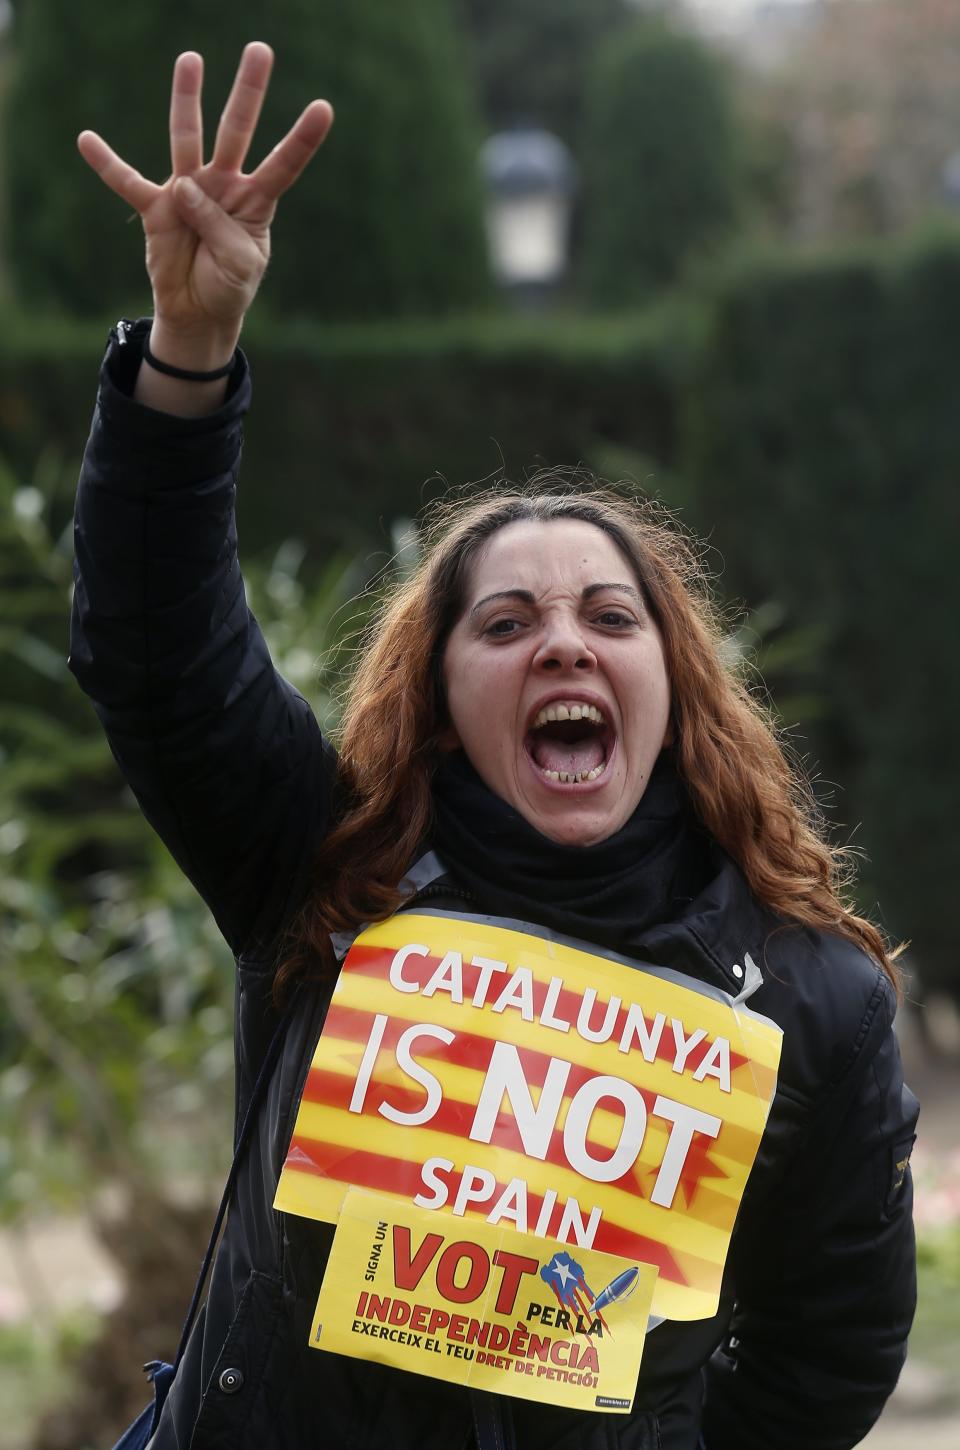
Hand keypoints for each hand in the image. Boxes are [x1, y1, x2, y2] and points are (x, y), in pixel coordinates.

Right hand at [77, 43, 332, 369]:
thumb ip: (219, 225)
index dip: (302, 138)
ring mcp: (189, 192)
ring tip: (191, 60)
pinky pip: (127, 183)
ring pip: (187, 138)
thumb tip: (184, 186)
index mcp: (255, 199)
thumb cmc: (229, 285)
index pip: (283, 163)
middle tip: (260, 50)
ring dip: (187, 99)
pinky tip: (87, 140)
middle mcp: (223, 185)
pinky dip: (107, 164)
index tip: (323, 108)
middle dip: (248, 92)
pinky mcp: (156, 208)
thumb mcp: (240, 262)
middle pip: (237, 130)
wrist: (199, 313)